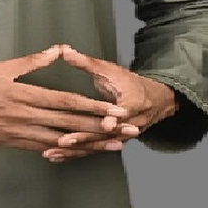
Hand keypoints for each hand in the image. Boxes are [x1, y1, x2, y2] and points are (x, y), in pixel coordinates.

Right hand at [0, 46, 128, 152]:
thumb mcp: (0, 67)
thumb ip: (32, 61)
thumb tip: (58, 49)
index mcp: (22, 93)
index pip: (65, 102)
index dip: (91, 107)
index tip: (113, 111)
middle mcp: (23, 115)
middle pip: (68, 123)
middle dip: (99, 128)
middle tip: (124, 131)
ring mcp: (17, 132)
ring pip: (59, 140)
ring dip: (88, 144)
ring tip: (110, 146)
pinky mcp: (9, 142)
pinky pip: (40, 148)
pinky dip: (61, 151)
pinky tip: (78, 153)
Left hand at [40, 45, 178, 162]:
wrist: (154, 100)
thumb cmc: (129, 83)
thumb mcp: (110, 70)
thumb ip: (87, 62)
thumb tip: (65, 50)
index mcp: (135, 101)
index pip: (125, 111)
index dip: (115, 118)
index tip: (105, 124)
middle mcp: (131, 122)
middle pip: (107, 133)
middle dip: (85, 138)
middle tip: (64, 140)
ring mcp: (122, 136)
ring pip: (98, 145)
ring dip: (76, 150)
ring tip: (53, 151)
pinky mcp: (112, 143)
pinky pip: (93, 150)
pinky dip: (75, 154)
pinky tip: (56, 157)